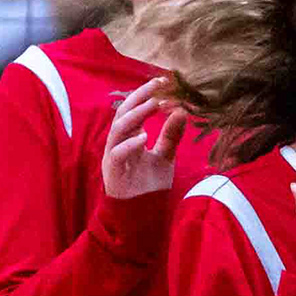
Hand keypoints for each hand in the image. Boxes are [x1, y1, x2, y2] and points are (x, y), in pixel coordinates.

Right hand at [99, 82, 185, 200]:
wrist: (141, 213)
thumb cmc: (148, 185)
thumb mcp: (165, 156)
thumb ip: (171, 135)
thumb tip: (182, 110)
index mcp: (128, 136)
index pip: (134, 109)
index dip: (146, 94)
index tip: (163, 81)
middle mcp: (118, 142)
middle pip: (123, 113)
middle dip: (139, 97)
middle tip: (157, 86)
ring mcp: (113, 156)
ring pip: (118, 129)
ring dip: (135, 115)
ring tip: (154, 105)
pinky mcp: (113, 171)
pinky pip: (118, 153)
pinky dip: (130, 144)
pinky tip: (144, 137)